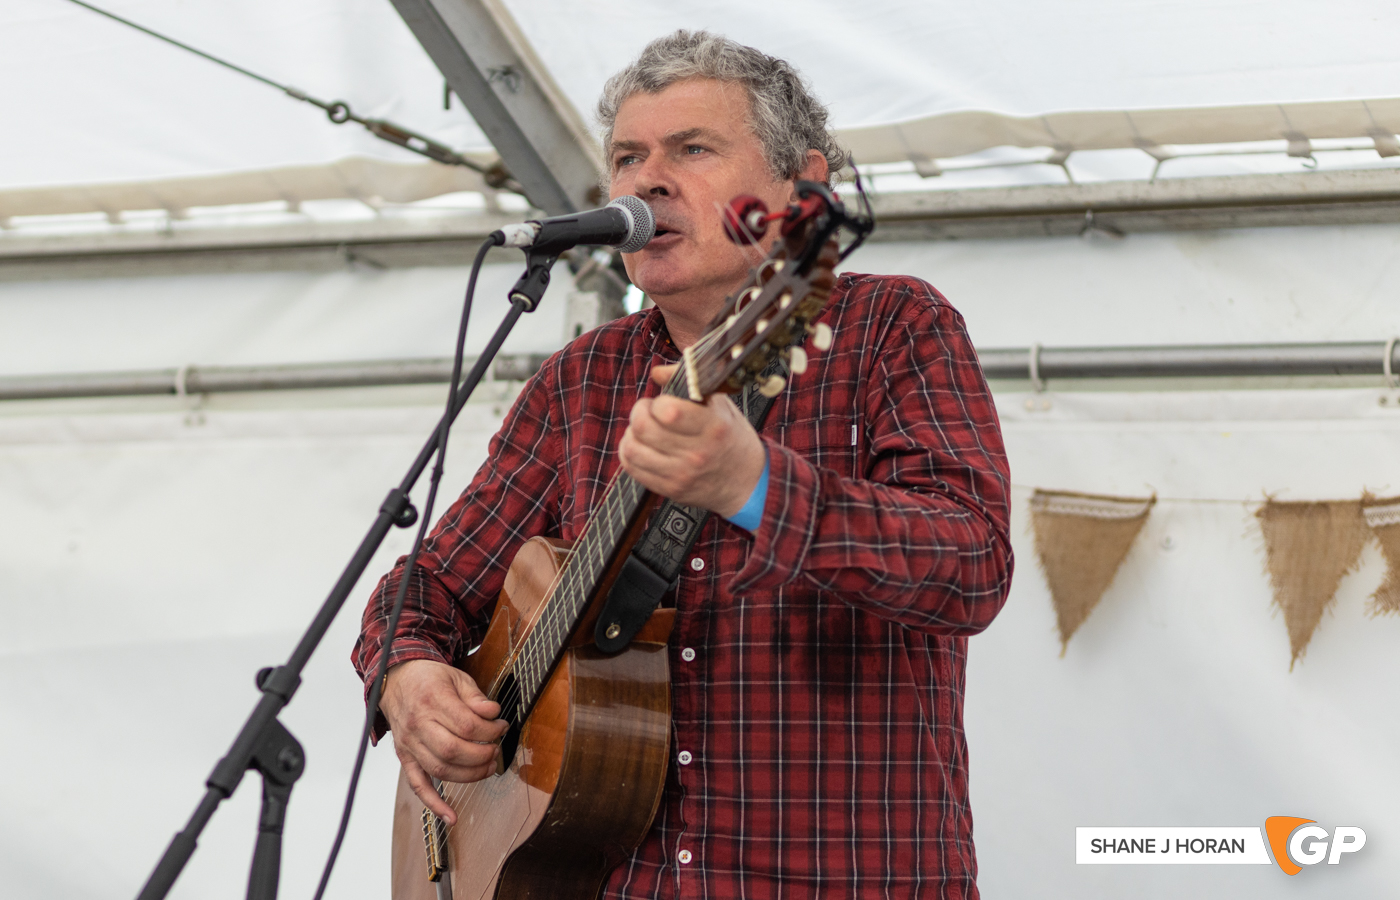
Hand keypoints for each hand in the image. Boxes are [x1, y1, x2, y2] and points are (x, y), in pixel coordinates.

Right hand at [380, 658, 508, 824]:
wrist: (395, 679)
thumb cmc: (428, 678)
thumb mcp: (457, 677)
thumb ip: (476, 697)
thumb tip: (493, 713)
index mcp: (432, 700)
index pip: (467, 725)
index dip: (490, 730)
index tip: (501, 727)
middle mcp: (418, 724)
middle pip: (453, 750)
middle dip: (482, 755)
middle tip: (495, 749)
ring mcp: (410, 743)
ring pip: (440, 769)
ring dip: (469, 775)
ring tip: (488, 767)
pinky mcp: (405, 756)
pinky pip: (417, 784)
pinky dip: (434, 803)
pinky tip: (451, 816)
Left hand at [618, 364, 765, 516]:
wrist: (746, 481)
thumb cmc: (730, 437)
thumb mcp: (721, 404)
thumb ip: (690, 380)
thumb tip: (657, 372)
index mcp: (714, 427)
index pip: (668, 412)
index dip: (657, 402)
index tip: (663, 402)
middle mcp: (698, 453)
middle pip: (643, 428)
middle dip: (639, 413)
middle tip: (648, 412)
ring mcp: (682, 474)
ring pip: (632, 449)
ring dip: (632, 434)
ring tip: (644, 430)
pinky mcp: (670, 489)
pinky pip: (632, 468)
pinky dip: (630, 452)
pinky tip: (642, 446)